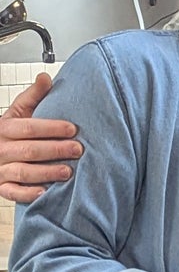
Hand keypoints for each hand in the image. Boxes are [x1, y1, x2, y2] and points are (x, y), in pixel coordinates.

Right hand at [0, 74, 82, 202]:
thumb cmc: (9, 134)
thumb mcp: (17, 113)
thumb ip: (33, 97)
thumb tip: (46, 77)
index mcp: (4, 129)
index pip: (27, 127)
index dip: (51, 128)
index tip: (73, 129)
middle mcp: (1, 149)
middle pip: (28, 150)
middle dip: (55, 150)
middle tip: (78, 149)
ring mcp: (0, 169)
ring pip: (22, 171)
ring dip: (46, 172)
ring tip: (68, 172)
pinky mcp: (2, 187)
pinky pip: (13, 192)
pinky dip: (28, 194)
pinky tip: (46, 192)